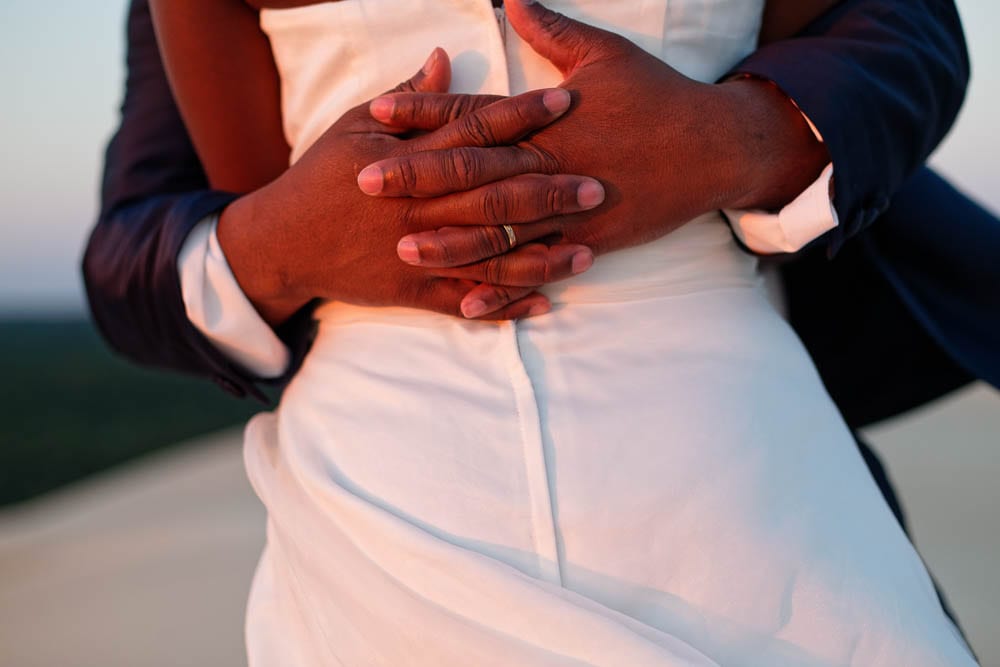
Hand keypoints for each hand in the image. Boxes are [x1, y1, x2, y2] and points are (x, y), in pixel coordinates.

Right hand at [217, 49, 602, 325]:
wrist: (284, 242)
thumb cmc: (321, 178)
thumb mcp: (355, 126)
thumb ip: (408, 99)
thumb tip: (446, 59)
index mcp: (409, 161)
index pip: (475, 132)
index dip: (522, 117)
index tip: (566, 103)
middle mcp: (421, 209)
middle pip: (494, 196)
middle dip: (547, 190)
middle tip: (597, 186)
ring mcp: (419, 254)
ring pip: (490, 256)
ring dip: (540, 256)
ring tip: (587, 252)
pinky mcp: (413, 291)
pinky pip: (467, 302)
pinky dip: (504, 305)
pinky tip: (545, 302)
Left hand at [365, 0, 828, 280]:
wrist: (712, 148)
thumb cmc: (657, 96)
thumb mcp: (605, 52)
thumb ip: (552, 30)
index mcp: (544, 118)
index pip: (472, 114)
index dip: (424, 111)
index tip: (378, 112)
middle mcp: (548, 164)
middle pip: (471, 173)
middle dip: (415, 178)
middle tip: (364, 185)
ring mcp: (566, 208)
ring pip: (498, 229)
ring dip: (448, 239)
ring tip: (402, 247)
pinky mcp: (587, 242)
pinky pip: (536, 269)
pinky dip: (503, 286)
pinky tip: (467, 301)